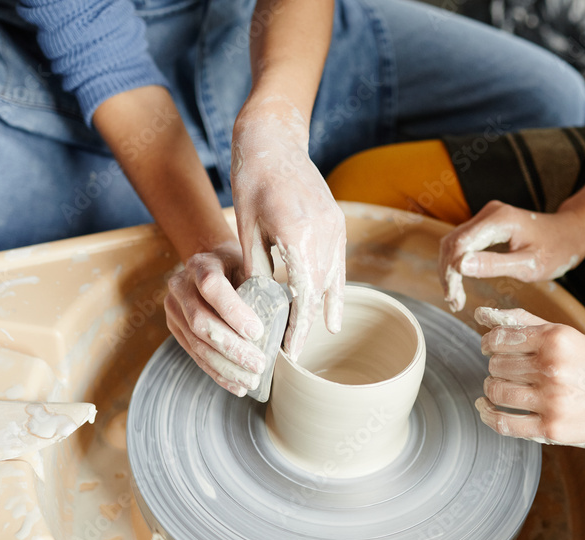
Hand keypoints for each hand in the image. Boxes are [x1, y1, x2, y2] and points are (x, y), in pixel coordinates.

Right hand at [165, 241, 267, 395]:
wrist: (209, 267)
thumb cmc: (237, 267)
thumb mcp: (249, 266)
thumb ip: (262, 285)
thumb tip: (291, 320)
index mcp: (201, 265)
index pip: (211, 287)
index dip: (233, 312)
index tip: (257, 332)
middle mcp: (181, 286)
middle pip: (201, 322)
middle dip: (232, 348)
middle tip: (259, 364)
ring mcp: (174, 310)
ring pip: (196, 344)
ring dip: (225, 367)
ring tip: (251, 380)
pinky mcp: (175, 329)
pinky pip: (195, 355)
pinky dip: (217, 373)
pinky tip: (236, 386)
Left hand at [231, 97, 345, 356]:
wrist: (274, 142)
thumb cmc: (252, 183)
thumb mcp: (247, 230)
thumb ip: (259, 269)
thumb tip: (262, 306)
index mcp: (299, 235)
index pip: (303, 296)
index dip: (298, 328)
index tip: (291, 352)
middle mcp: (324, 233)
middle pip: (321, 292)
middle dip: (308, 322)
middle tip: (294, 350)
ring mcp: (336, 227)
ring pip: (333, 279)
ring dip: (324, 307)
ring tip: (315, 335)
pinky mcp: (338, 222)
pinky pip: (338, 263)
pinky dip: (334, 287)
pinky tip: (330, 309)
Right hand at [439, 201, 584, 311]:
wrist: (568, 235)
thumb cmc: (555, 251)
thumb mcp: (528, 265)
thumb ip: (494, 264)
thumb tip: (459, 266)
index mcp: (499, 220)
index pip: (460, 245)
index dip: (451, 272)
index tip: (454, 297)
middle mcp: (488, 213)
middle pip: (452, 243)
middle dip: (448, 274)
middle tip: (454, 302)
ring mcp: (486, 217)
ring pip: (453, 243)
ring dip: (450, 270)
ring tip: (455, 298)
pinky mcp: (485, 224)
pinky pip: (462, 243)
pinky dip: (457, 264)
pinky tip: (459, 284)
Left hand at [473, 307, 584, 449]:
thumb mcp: (575, 337)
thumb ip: (530, 323)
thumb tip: (485, 314)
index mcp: (557, 338)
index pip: (500, 338)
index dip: (490, 343)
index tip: (490, 347)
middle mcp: (552, 367)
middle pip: (496, 365)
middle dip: (496, 366)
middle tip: (505, 369)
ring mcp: (552, 400)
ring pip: (496, 391)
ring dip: (492, 389)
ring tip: (500, 388)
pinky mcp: (553, 429)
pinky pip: (504, 422)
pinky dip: (489, 416)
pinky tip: (486, 409)